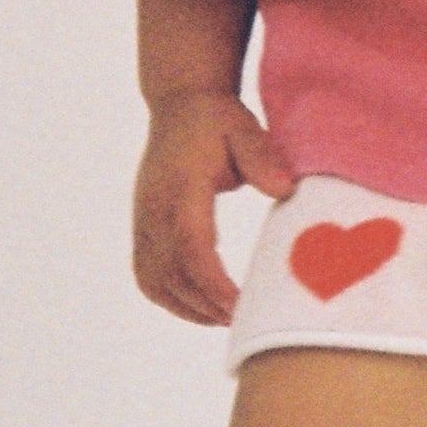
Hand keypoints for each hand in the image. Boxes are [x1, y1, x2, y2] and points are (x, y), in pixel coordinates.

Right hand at [133, 89, 298, 325]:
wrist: (179, 106)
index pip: (191, 246)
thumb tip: (284, 188)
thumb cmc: (216, 121)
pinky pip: (146, 273)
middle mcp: (153, 208)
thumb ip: (263, 157)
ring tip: (226, 319)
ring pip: (155, 279)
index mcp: (179, 188)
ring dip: (187, 306)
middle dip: (206, 304)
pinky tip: (199, 306)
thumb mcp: (245, 129)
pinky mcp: (141, 227)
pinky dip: (169, 297)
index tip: (239, 305)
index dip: (212, 283)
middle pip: (172, 272)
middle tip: (245, 321)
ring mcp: (142, 220)